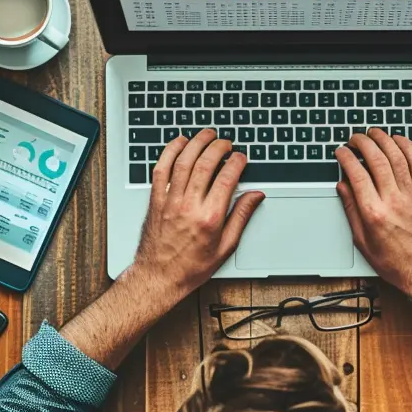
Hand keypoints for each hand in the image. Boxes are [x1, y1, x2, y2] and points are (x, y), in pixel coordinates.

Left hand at [123, 129, 264, 304]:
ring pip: (183, 161)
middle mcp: (189, 206)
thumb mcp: (226, 247)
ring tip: (207, 135)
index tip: (241, 157)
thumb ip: (241, 217)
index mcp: (209, 218)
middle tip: (226, 143)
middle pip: (205, 164)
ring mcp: (170, 201)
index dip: (236, 162)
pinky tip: (179, 143)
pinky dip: (170, 152)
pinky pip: (161, 169)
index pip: (227, 179)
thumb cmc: (191, 266)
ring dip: (196, 143)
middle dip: (218, 147)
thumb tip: (255, 196)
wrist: (159, 276)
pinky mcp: (156, 200)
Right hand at [334, 129, 411, 297]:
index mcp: (374, 213)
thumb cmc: (394, 260)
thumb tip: (343, 186)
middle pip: (377, 160)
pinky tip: (398, 140)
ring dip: (384, 139)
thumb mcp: (362, 240)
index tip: (340, 152)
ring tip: (373, 133)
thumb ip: (351, 210)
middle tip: (354, 138)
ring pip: (397, 156)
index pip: (357, 175)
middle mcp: (394, 200)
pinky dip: (407, 147)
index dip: (346, 158)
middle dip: (362, 143)